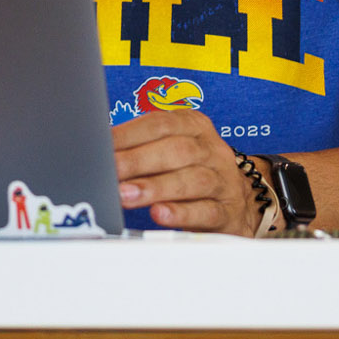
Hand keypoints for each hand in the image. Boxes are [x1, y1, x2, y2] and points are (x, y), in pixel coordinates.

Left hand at [111, 109, 264, 234]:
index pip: (160, 123)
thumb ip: (141, 147)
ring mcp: (224, 180)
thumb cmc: (191, 170)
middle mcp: (212, 149)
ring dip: (155, 187)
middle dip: (138, 161)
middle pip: (176, 150)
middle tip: (111, 172)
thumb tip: (100, 152)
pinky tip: (160, 214)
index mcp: (194, 126)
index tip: (102, 146)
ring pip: (192, 180)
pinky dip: (181, 213)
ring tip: (127, 195)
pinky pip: (206, 211)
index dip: (129, 134)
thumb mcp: (171, 150)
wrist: (238, 202)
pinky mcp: (228, 212)